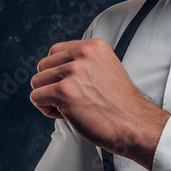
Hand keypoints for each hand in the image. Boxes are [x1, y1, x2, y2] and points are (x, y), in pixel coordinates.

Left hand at [29, 38, 169, 170]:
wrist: (134, 124)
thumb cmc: (120, 104)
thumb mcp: (106, 69)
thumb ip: (83, 62)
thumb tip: (54, 67)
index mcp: (93, 46)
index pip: (55, 51)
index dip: (59, 72)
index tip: (76, 86)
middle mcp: (83, 54)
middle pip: (43, 66)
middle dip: (53, 85)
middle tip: (75, 99)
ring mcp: (73, 71)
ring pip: (37, 82)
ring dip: (49, 98)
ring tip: (73, 106)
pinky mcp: (64, 91)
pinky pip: (36, 98)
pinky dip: (48, 110)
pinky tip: (69, 114)